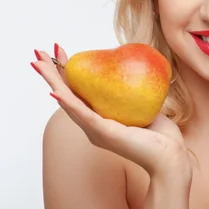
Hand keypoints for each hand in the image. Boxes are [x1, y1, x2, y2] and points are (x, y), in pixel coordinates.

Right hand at [31, 44, 190, 178]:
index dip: (66, 73)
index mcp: (98, 119)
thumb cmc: (161, 135)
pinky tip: (57, 91)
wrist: (169, 157)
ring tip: (39, 64)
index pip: (77, 92)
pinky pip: (83, 114)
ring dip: (52, 82)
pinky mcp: (103, 133)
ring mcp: (95, 130)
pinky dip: (69, 102)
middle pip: (66, 94)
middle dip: (51, 73)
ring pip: (68, 101)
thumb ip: (134, 93)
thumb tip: (136, 70)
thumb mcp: (143, 107)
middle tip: (39, 53)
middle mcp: (91, 125)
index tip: (60, 52)